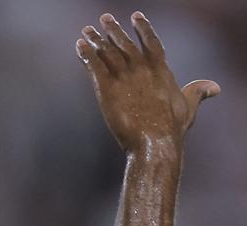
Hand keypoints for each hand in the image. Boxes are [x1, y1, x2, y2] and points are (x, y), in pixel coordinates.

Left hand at [76, 12, 219, 152]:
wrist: (154, 141)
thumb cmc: (172, 128)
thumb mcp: (189, 106)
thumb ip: (197, 92)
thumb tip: (214, 88)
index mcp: (160, 71)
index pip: (151, 42)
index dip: (143, 28)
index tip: (136, 15)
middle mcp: (141, 70)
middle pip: (125, 43)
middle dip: (114, 29)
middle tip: (104, 17)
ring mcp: (124, 78)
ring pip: (107, 52)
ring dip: (96, 39)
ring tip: (87, 30)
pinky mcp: (107, 89)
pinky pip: (94, 66)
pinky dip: (86, 54)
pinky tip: (79, 46)